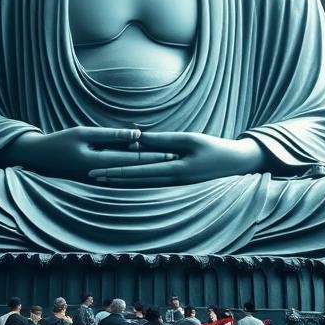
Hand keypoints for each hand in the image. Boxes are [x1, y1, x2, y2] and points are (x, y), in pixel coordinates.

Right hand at [0, 127, 177, 178]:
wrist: (39, 157)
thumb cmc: (60, 141)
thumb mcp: (84, 133)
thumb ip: (111, 135)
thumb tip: (137, 135)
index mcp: (99, 164)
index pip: (134, 160)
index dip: (155, 155)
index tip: (174, 152)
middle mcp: (102, 176)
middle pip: (136, 170)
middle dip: (157, 164)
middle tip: (179, 159)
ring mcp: (99, 180)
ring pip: (129, 175)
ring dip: (148, 170)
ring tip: (169, 166)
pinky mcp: (97, 180)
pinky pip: (121, 176)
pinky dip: (135, 173)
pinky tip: (147, 171)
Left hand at [88, 132, 265, 184]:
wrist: (235, 164)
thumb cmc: (214, 148)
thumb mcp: (189, 140)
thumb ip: (163, 140)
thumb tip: (137, 137)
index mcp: (176, 170)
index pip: (139, 171)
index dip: (116, 170)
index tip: (97, 169)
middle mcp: (173, 182)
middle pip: (135, 181)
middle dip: (112, 178)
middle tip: (89, 175)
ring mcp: (175, 187)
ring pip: (141, 185)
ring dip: (120, 182)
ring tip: (100, 179)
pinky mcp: (177, 186)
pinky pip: (151, 185)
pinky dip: (135, 182)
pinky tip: (122, 181)